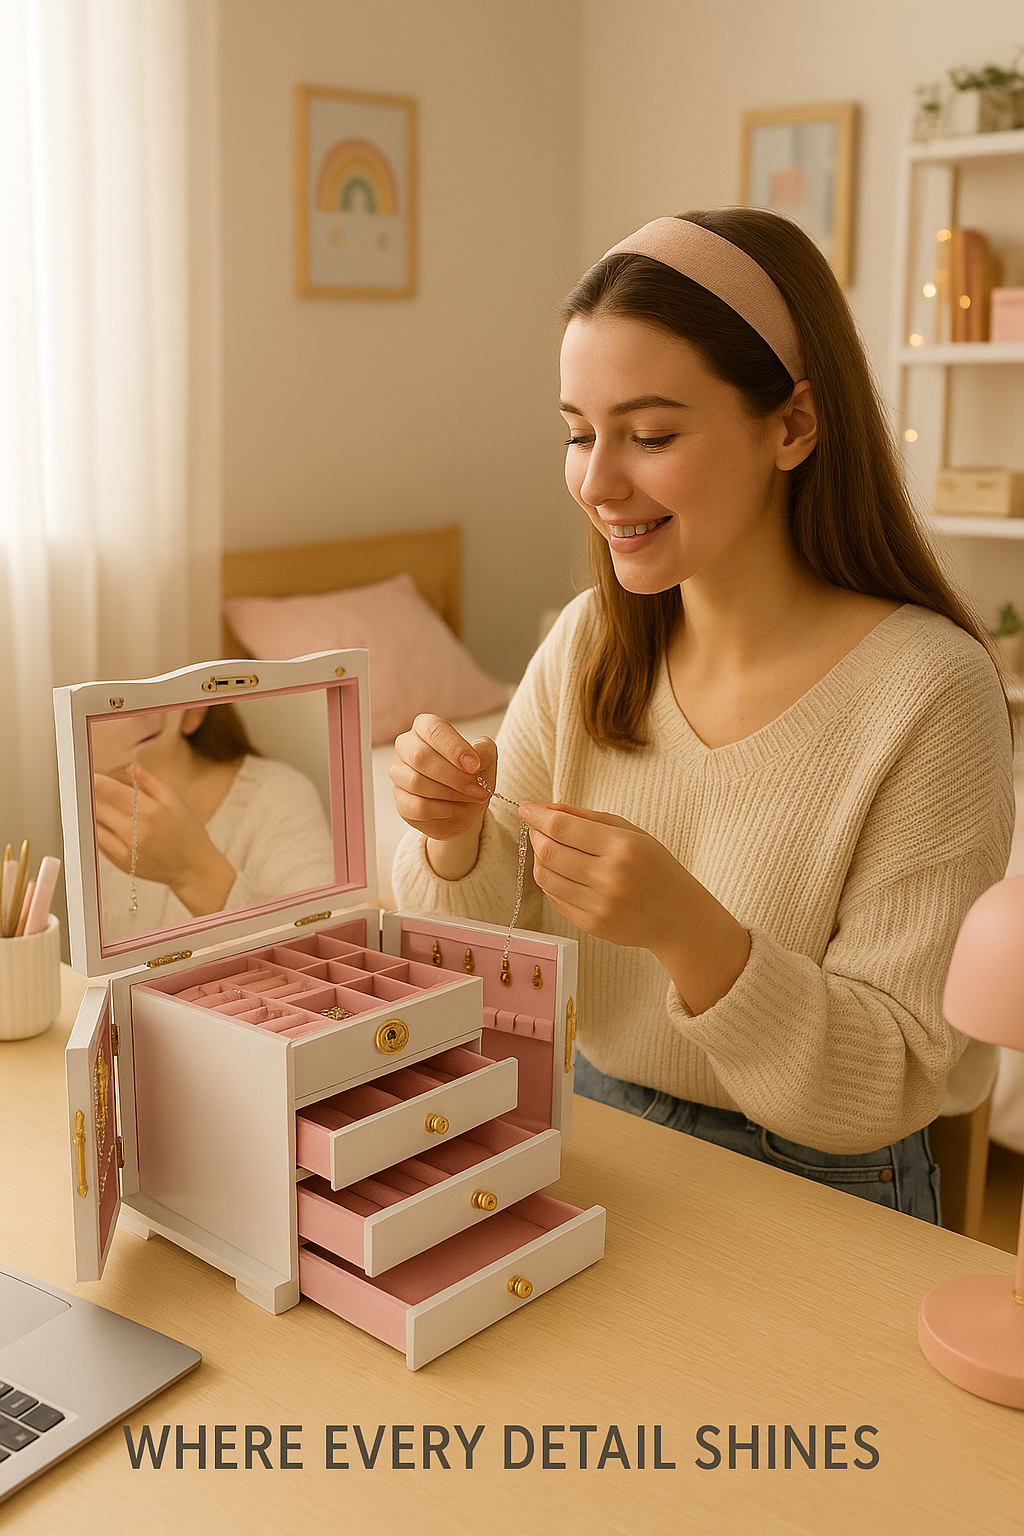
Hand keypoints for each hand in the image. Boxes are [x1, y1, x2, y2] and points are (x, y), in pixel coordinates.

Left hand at [93, 763, 236, 916]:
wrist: (193, 868)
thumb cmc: (187, 833)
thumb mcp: (176, 802)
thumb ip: (152, 782)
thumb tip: (131, 767)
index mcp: (151, 810)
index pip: (112, 791)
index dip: (96, 782)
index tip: (88, 775)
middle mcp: (137, 830)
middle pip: (99, 807)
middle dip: (88, 795)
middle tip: (82, 787)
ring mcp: (127, 848)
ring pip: (95, 825)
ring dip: (88, 813)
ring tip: (87, 804)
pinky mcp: (121, 862)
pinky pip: (98, 842)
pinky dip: (94, 830)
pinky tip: (96, 822)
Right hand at [390, 715, 496, 842]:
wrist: (465, 808)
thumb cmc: (470, 776)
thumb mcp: (485, 759)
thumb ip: (484, 751)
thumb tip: (476, 758)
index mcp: (425, 727)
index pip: (433, 730)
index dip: (454, 748)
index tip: (475, 766)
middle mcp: (407, 746)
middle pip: (420, 757)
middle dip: (454, 776)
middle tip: (477, 788)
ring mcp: (399, 774)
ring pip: (416, 782)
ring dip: (450, 793)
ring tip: (471, 797)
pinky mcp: (400, 800)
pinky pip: (417, 806)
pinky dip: (442, 810)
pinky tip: (457, 809)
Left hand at [520, 800, 749, 1012]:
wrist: (677, 916)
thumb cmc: (655, 868)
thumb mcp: (630, 832)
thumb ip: (586, 817)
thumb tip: (546, 809)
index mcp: (622, 847)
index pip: (563, 827)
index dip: (538, 816)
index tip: (526, 808)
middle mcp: (609, 877)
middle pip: (549, 852)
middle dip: (536, 836)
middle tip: (537, 828)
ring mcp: (599, 905)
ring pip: (546, 877)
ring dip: (539, 858)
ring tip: (549, 848)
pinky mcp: (591, 924)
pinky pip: (555, 898)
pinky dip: (550, 881)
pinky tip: (562, 871)